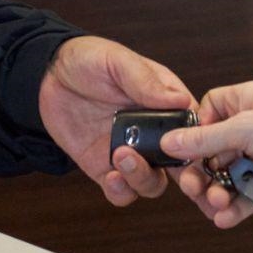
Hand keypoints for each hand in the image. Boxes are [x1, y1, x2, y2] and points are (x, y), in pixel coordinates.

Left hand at [38, 36, 214, 217]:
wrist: (47, 75)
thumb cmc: (88, 60)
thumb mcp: (117, 61)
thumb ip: (145, 81)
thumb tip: (179, 100)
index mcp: (166, 105)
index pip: (197, 131)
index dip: (205, 146)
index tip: (203, 153)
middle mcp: (153, 134)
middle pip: (183, 167)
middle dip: (190, 181)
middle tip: (185, 181)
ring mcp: (130, 154)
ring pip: (153, 183)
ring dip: (144, 179)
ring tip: (124, 157)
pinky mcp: (104, 168)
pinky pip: (121, 192)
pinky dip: (122, 192)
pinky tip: (112, 177)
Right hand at [160, 80, 252, 229]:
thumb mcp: (243, 128)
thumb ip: (204, 140)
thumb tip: (171, 142)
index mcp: (241, 104)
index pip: (205, 117)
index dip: (193, 135)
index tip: (184, 151)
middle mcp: (247, 131)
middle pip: (209, 155)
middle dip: (199, 174)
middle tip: (192, 188)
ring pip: (225, 180)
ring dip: (216, 194)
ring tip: (216, 203)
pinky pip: (245, 198)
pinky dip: (233, 209)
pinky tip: (224, 218)